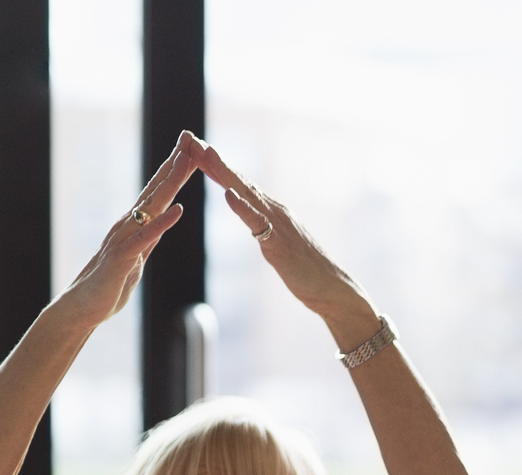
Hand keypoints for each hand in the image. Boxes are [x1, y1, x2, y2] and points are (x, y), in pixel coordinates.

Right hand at [54, 131, 201, 329]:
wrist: (85, 306)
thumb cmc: (112, 283)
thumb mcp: (139, 256)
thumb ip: (149, 237)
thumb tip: (160, 222)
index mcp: (136, 224)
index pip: (159, 191)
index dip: (175, 169)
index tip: (191, 148)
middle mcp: (129, 224)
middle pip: (157, 189)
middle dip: (174, 164)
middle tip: (190, 138)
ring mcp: (125, 238)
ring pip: (152, 206)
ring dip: (170, 183)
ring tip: (187, 161)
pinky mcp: (124, 257)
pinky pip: (146, 237)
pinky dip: (163, 223)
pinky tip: (178, 210)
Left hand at [200, 143, 380, 344]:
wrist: (331, 288)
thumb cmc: (306, 270)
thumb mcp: (277, 242)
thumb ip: (263, 224)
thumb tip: (250, 214)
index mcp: (272, 211)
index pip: (239, 184)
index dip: (216, 166)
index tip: (195, 148)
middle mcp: (275, 210)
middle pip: (238, 181)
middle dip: (213, 160)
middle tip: (189, 138)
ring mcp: (278, 224)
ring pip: (246, 194)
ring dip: (225, 173)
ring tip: (206, 153)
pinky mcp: (278, 244)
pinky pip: (257, 222)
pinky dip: (242, 207)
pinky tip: (229, 195)